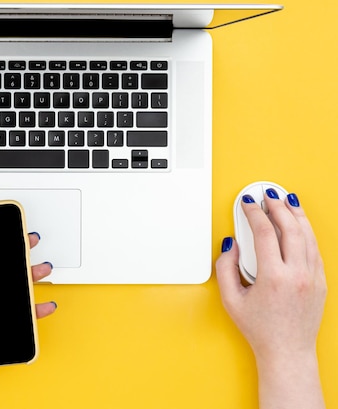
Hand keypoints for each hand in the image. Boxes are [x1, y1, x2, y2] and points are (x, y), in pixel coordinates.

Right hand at [216, 190, 325, 408]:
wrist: (287, 351)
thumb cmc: (259, 329)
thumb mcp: (230, 300)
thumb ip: (225, 268)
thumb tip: (231, 245)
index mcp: (274, 278)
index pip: (264, 233)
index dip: (254, 213)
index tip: (247, 203)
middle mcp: (297, 275)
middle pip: (290, 228)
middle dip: (277, 207)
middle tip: (267, 195)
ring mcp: (313, 278)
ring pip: (307, 236)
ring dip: (296, 215)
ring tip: (287, 200)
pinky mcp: (321, 282)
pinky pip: (314, 249)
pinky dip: (306, 232)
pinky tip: (299, 224)